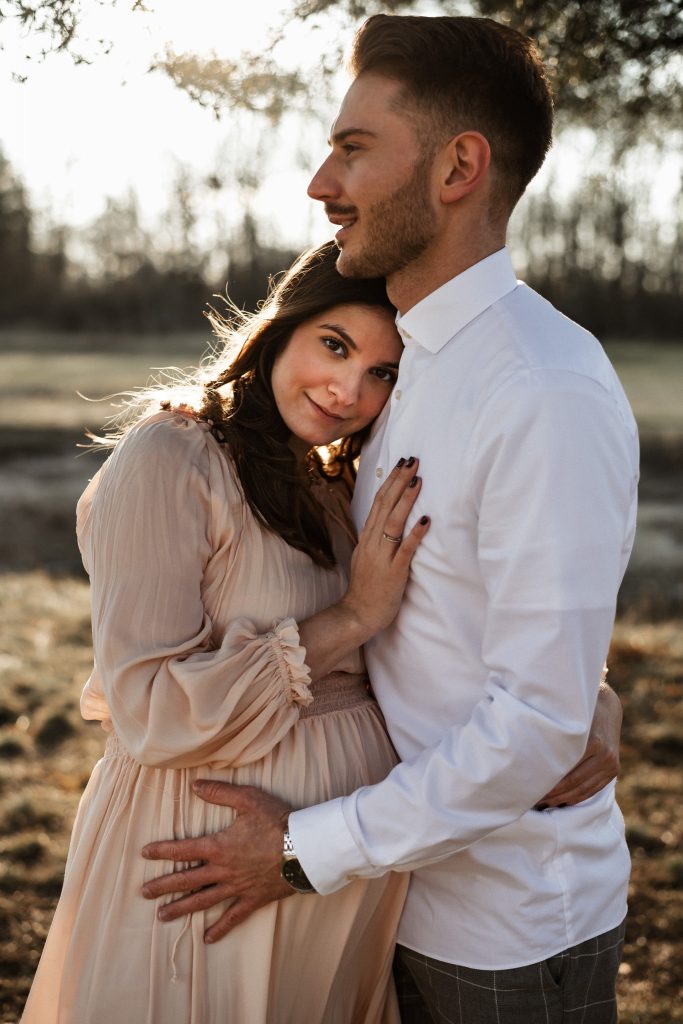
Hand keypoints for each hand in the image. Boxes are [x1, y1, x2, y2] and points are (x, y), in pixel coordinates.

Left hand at [141, 782, 292, 942]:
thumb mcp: (248, 799)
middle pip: (186, 880)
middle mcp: (223, 870)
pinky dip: (220, 928)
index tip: (144, 853)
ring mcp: (237, 887)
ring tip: (162, 916)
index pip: (183, 850)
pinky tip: (208, 938)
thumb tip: (194, 785)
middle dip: (163, 886)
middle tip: (143, 893)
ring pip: (203, 901)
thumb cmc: (277, 820)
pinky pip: (233, 917)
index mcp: (218, 846)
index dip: (162, 851)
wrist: (304, 848)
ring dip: (181, 908)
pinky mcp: (253, 899)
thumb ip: (220, 793)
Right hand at [341, 457, 429, 636]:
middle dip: (399, 481)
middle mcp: (372, 543)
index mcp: (367, 537)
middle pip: (385, 506)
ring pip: (393, 523)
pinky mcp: (393, 572)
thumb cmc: (367, 587)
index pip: (378, 502)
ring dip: (406, 500)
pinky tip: (426, 519)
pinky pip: (405, 550)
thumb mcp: (368, 556)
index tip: (402, 464)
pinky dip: (415, 534)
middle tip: (412, 461)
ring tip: (418, 480)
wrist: (357, 615)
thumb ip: (377, 538)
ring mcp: (381, 557)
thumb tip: (389, 518)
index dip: (391, 481)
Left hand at [536, 678, 621, 807]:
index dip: (546, 782)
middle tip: (530, 800)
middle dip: (550, 794)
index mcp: (593, 743)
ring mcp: (611, 765)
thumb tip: (523, 750)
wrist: (606, 706)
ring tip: (541, 804)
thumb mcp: (566, 717)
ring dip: (560, 800)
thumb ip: (552, 734)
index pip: (565, 770)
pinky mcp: (613, 771)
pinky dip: (573, 798)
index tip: (527, 788)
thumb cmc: (578, 710)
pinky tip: (558, 802)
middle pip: (573, 783)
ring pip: (581, 791)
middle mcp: (605, 756)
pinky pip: (591, 791)